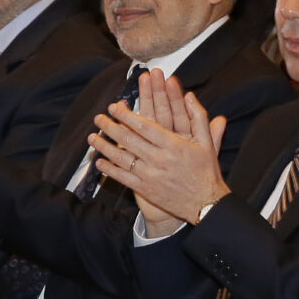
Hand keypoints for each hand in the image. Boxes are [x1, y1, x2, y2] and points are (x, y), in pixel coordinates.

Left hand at [90, 71, 228, 229]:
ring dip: (105, 146)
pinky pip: (123, 178)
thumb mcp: (206, 142)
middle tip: (99, 118)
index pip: (144, 126)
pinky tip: (100, 162)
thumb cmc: (206, 171)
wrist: (205, 203)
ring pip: (122, 158)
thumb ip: (198, 116)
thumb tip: (188, 95)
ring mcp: (151, 175)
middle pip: (129, 140)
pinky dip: (109, 170)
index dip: (126, 115)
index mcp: (173, 145)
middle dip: (110, 127)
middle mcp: (159, 159)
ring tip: (92, 137)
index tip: (114, 107)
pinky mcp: (146, 190)